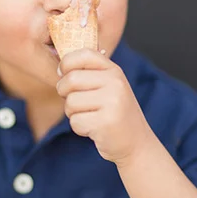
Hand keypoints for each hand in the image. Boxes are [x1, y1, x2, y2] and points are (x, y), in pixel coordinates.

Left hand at [56, 49, 154, 163]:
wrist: (136, 142)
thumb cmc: (115, 114)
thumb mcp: (109, 88)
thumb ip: (90, 75)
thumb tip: (60, 68)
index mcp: (115, 71)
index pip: (83, 54)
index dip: (66, 64)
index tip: (66, 75)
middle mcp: (116, 83)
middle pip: (70, 79)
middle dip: (65, 94)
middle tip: (78, 103)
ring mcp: (113, 102)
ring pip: (70, 102)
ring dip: (74, 114)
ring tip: (91, 117)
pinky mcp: (106, 122)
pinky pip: (75, 121)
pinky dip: (80, 129)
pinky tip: (95, 129)